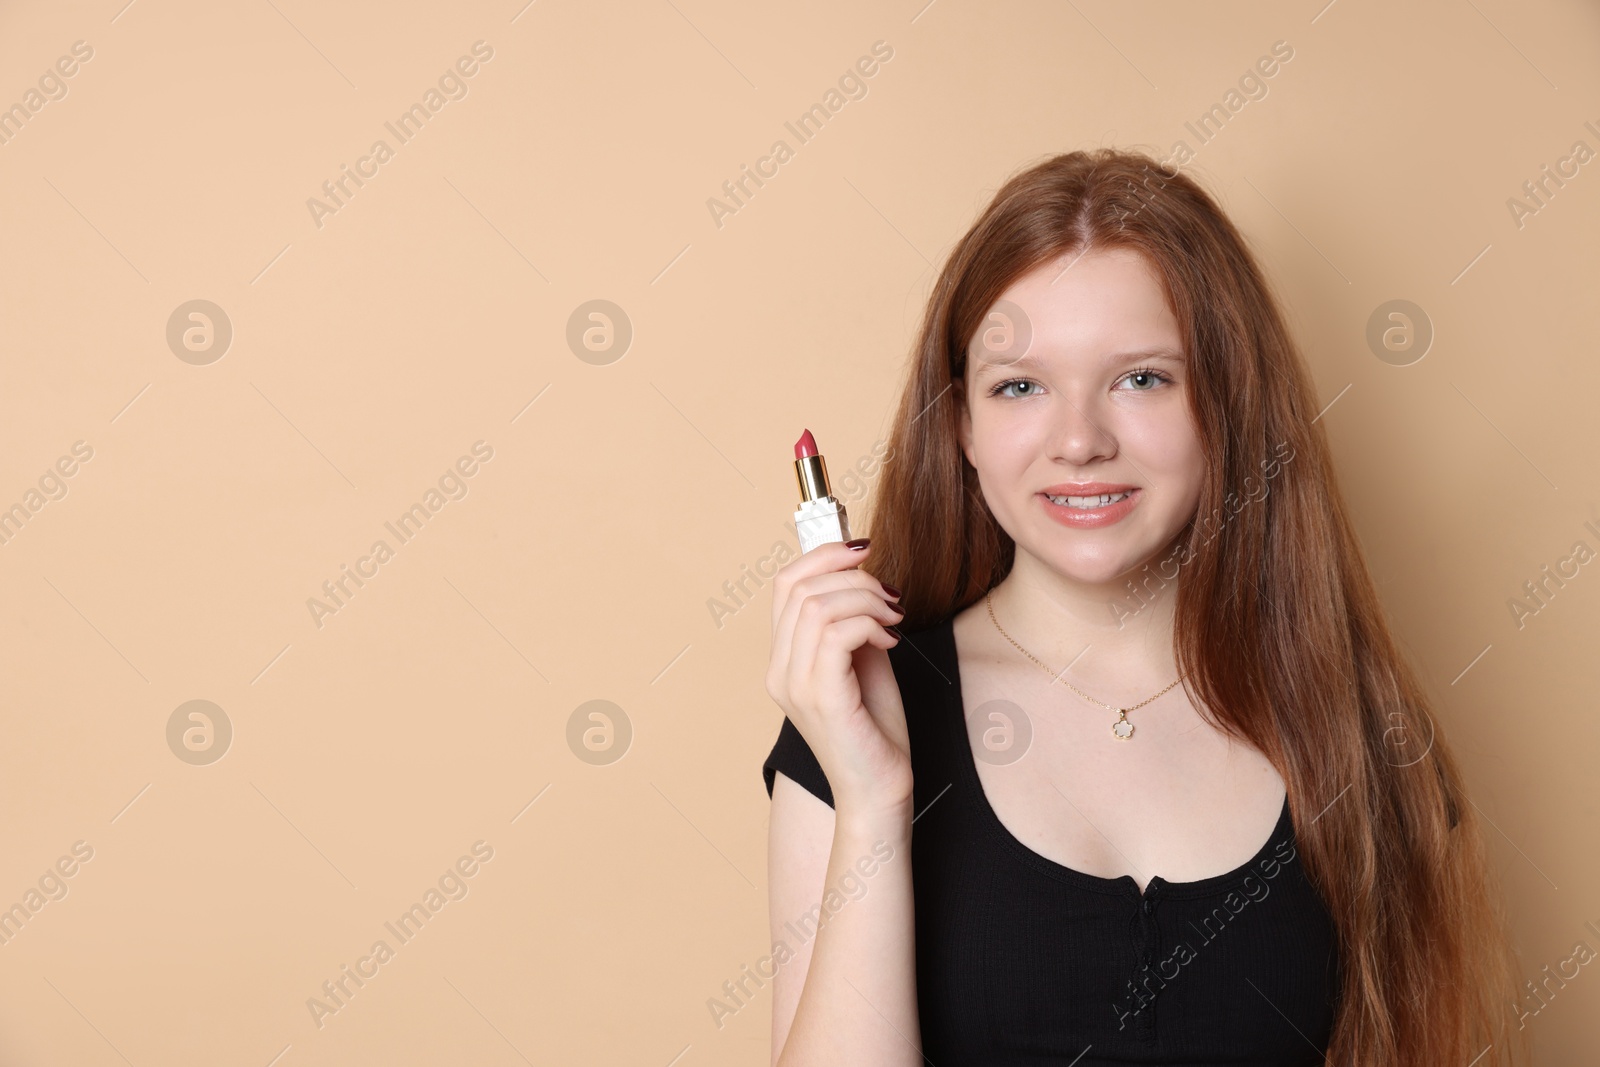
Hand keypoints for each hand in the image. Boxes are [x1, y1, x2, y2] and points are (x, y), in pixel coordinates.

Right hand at [765, 539, 912, 816]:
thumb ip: (853, 622)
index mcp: (783, 660)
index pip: (785, 584)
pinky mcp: (821, 698)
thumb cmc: (875, 731)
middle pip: (800, 587)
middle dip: (853, 576)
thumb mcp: (864, 662)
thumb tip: (864, 579)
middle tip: (891, 595)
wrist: (880, 791)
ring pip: (818, 606)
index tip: (864, 550)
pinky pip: (835, 633)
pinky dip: (869, 624)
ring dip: (866, 599)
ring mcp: (795, 685)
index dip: (823, 555)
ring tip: (894, 618)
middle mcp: (780, 671)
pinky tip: (890, 639)